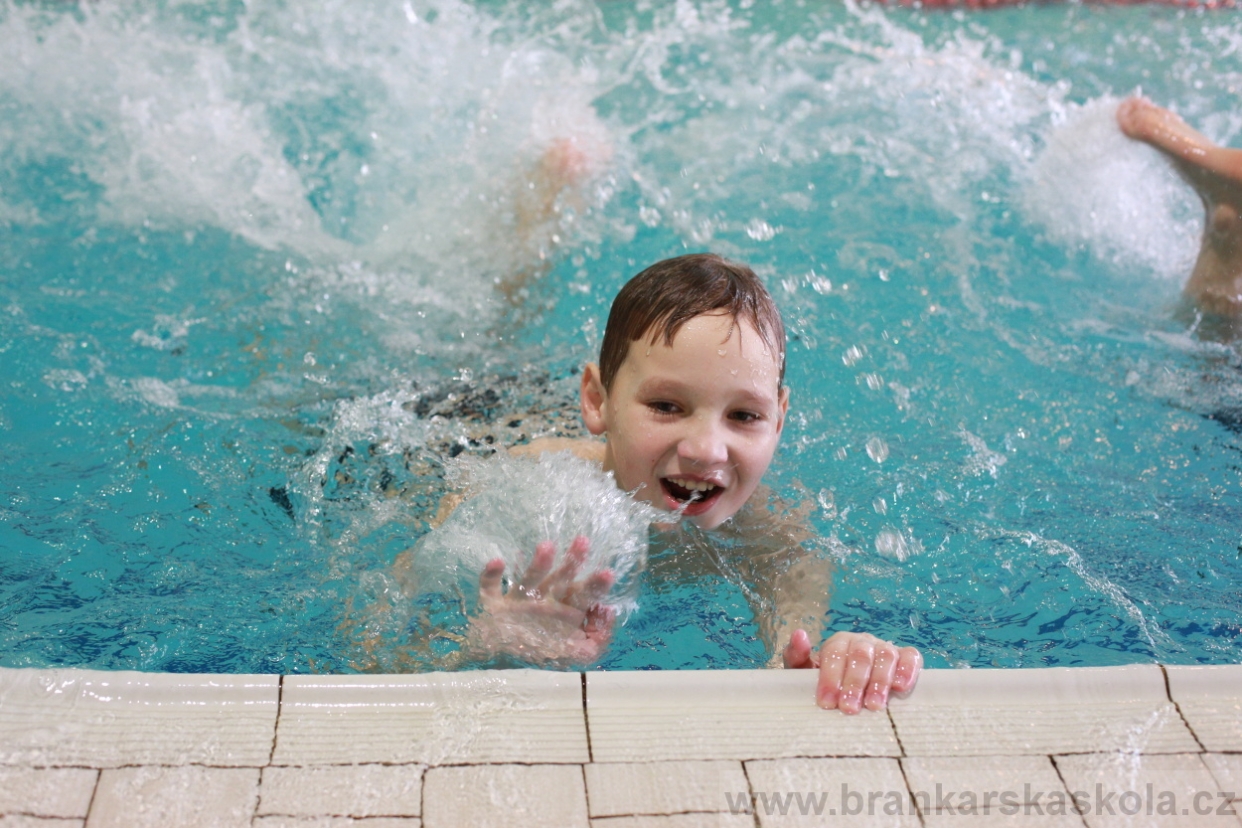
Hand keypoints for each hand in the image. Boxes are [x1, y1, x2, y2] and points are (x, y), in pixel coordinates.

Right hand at [469, 535, 615, 666]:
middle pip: (560, 579)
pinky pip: (490, 587)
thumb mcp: (577, 654)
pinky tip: (498, 562)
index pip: (583, 594)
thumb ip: (598, 639)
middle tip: (583, 541)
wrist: (498, 657)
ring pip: (528, 579)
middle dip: (572, 561)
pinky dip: (491, 574)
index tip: (608, 573)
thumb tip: (607, 611)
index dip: (595, 585)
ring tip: (547, 546)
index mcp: (564, 609)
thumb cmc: (542, 648)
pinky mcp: (492, 604)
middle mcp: (543, 600)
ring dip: (537, 564)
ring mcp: (517, 601)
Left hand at [783, 629, 921, 713]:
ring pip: (885, 657)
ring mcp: (885, 648)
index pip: (834, 653)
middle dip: (854, 683)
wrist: (851, 691)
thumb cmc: (830, 684)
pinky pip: (911, 658)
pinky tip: (901, 687)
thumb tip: (799, 635)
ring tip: (874, 706)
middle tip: (849, 708)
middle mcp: (863, 642)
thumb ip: (797, 656)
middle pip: (860, 656)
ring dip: (879, 681)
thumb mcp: (807, 672)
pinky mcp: (907, 658)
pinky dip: (907, 670)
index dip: (830, 678)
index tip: (826, 702)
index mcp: (838, 643)